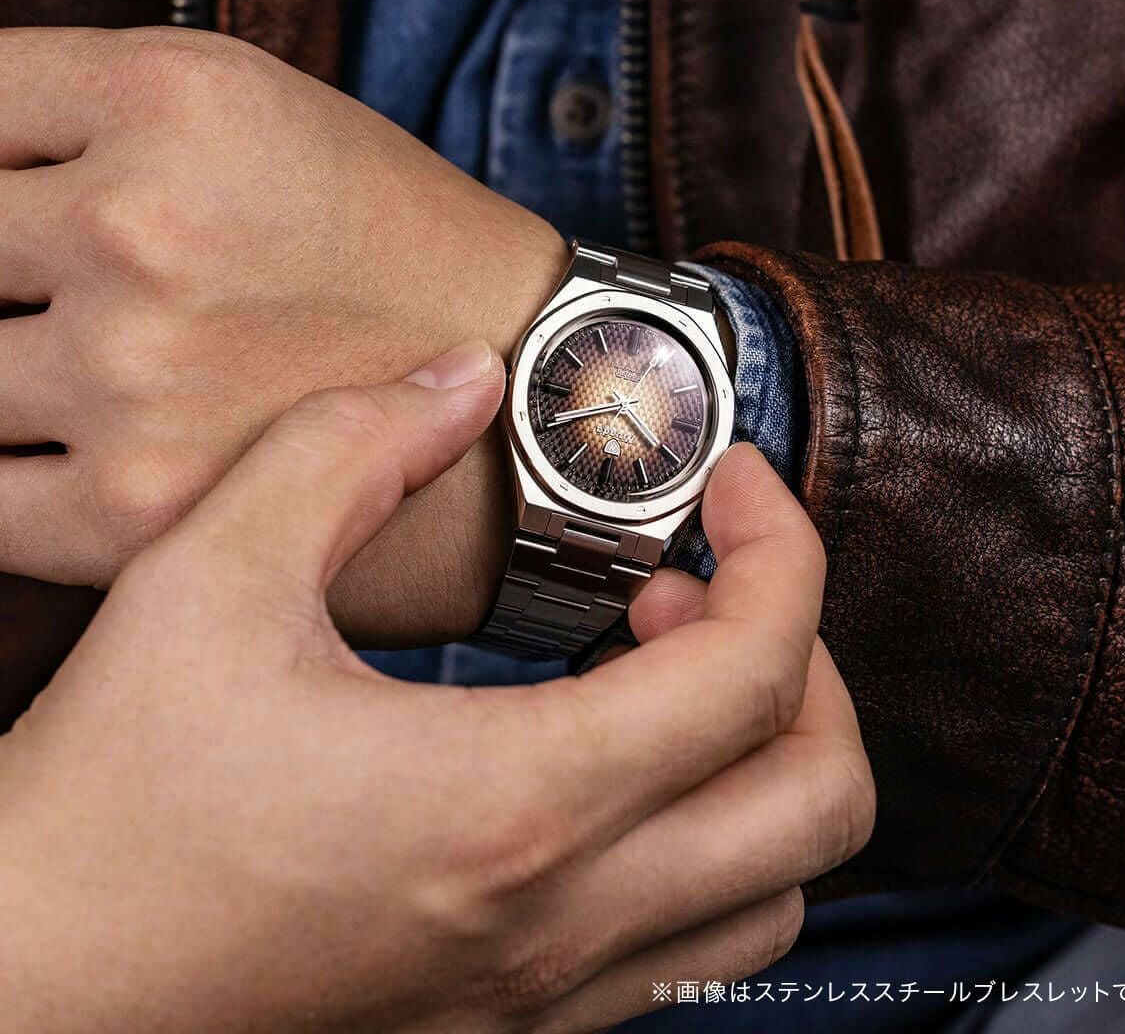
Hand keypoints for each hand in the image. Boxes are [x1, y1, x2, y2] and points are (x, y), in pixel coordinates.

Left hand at [0, 26, 568, 643]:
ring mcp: (131, 377)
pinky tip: (93, 457)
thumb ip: (82, 117)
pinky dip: (15, 476)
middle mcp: (143, 229)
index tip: (32, 210)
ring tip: (131, 375)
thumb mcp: (259, 111)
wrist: (528, 388)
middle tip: (113, 305)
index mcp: (174, 97)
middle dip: (14, 274)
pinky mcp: (132, 511)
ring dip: (18, 372)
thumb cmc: (397, 248)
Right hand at [0, 355, 873, 1033]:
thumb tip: (458, 381)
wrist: (34, 986)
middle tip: (695, 585)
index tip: (733, 485)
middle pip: (819, 798)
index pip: (756, 672)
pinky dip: (705, 835)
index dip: (779, 548)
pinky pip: (694, 943)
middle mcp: (560, 919)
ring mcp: (548, 992)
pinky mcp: (515, 1022)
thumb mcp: (207, 579)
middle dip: (802, 658)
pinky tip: (602, 761)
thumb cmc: (107, 803)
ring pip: (776, 890)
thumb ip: (347, 450)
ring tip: (651, 669)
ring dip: (759, 757)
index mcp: (512, 803)